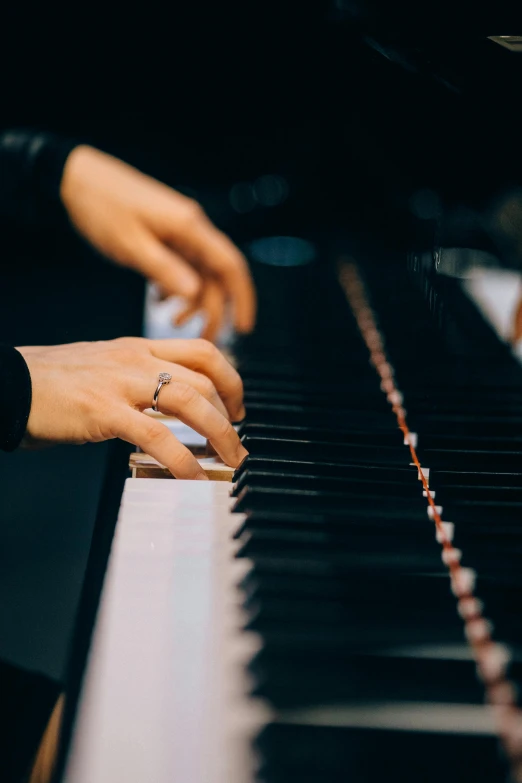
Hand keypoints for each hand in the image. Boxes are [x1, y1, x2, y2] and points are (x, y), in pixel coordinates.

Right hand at [18, 338, 247, 479]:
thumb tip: (167, 408)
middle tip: (237, 443)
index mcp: (137, 347)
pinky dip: (183, 460)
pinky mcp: (103, 411)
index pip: (202, 351)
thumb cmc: (51, 382)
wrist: (7, 384)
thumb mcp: (103, 367)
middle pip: (205, 376)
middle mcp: (135, 358)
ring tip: (230, 460)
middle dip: (232, 413)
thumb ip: (137, 380)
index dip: (230, 378)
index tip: (237, 405)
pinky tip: (193, 477)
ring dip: (220, 433)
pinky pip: (156, 436)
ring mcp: (120, 382)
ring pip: (189, 400)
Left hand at [60, 145, 255, 340]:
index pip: (230, 265)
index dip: (242, 298)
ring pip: (199, 274)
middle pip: (217, 275)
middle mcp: (191, 229)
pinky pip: (182, 267)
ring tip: (171, 321)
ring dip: (191, 301)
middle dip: (214, 310)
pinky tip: (158, 300)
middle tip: (204, 338)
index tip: (244, 327)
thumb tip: (195, 294)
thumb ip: (165, 270)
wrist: (76, 179)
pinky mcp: (165, 236)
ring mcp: (179, 233)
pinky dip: (175, 287)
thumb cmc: (102, 206)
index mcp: (189, 227)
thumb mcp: (132, 245)